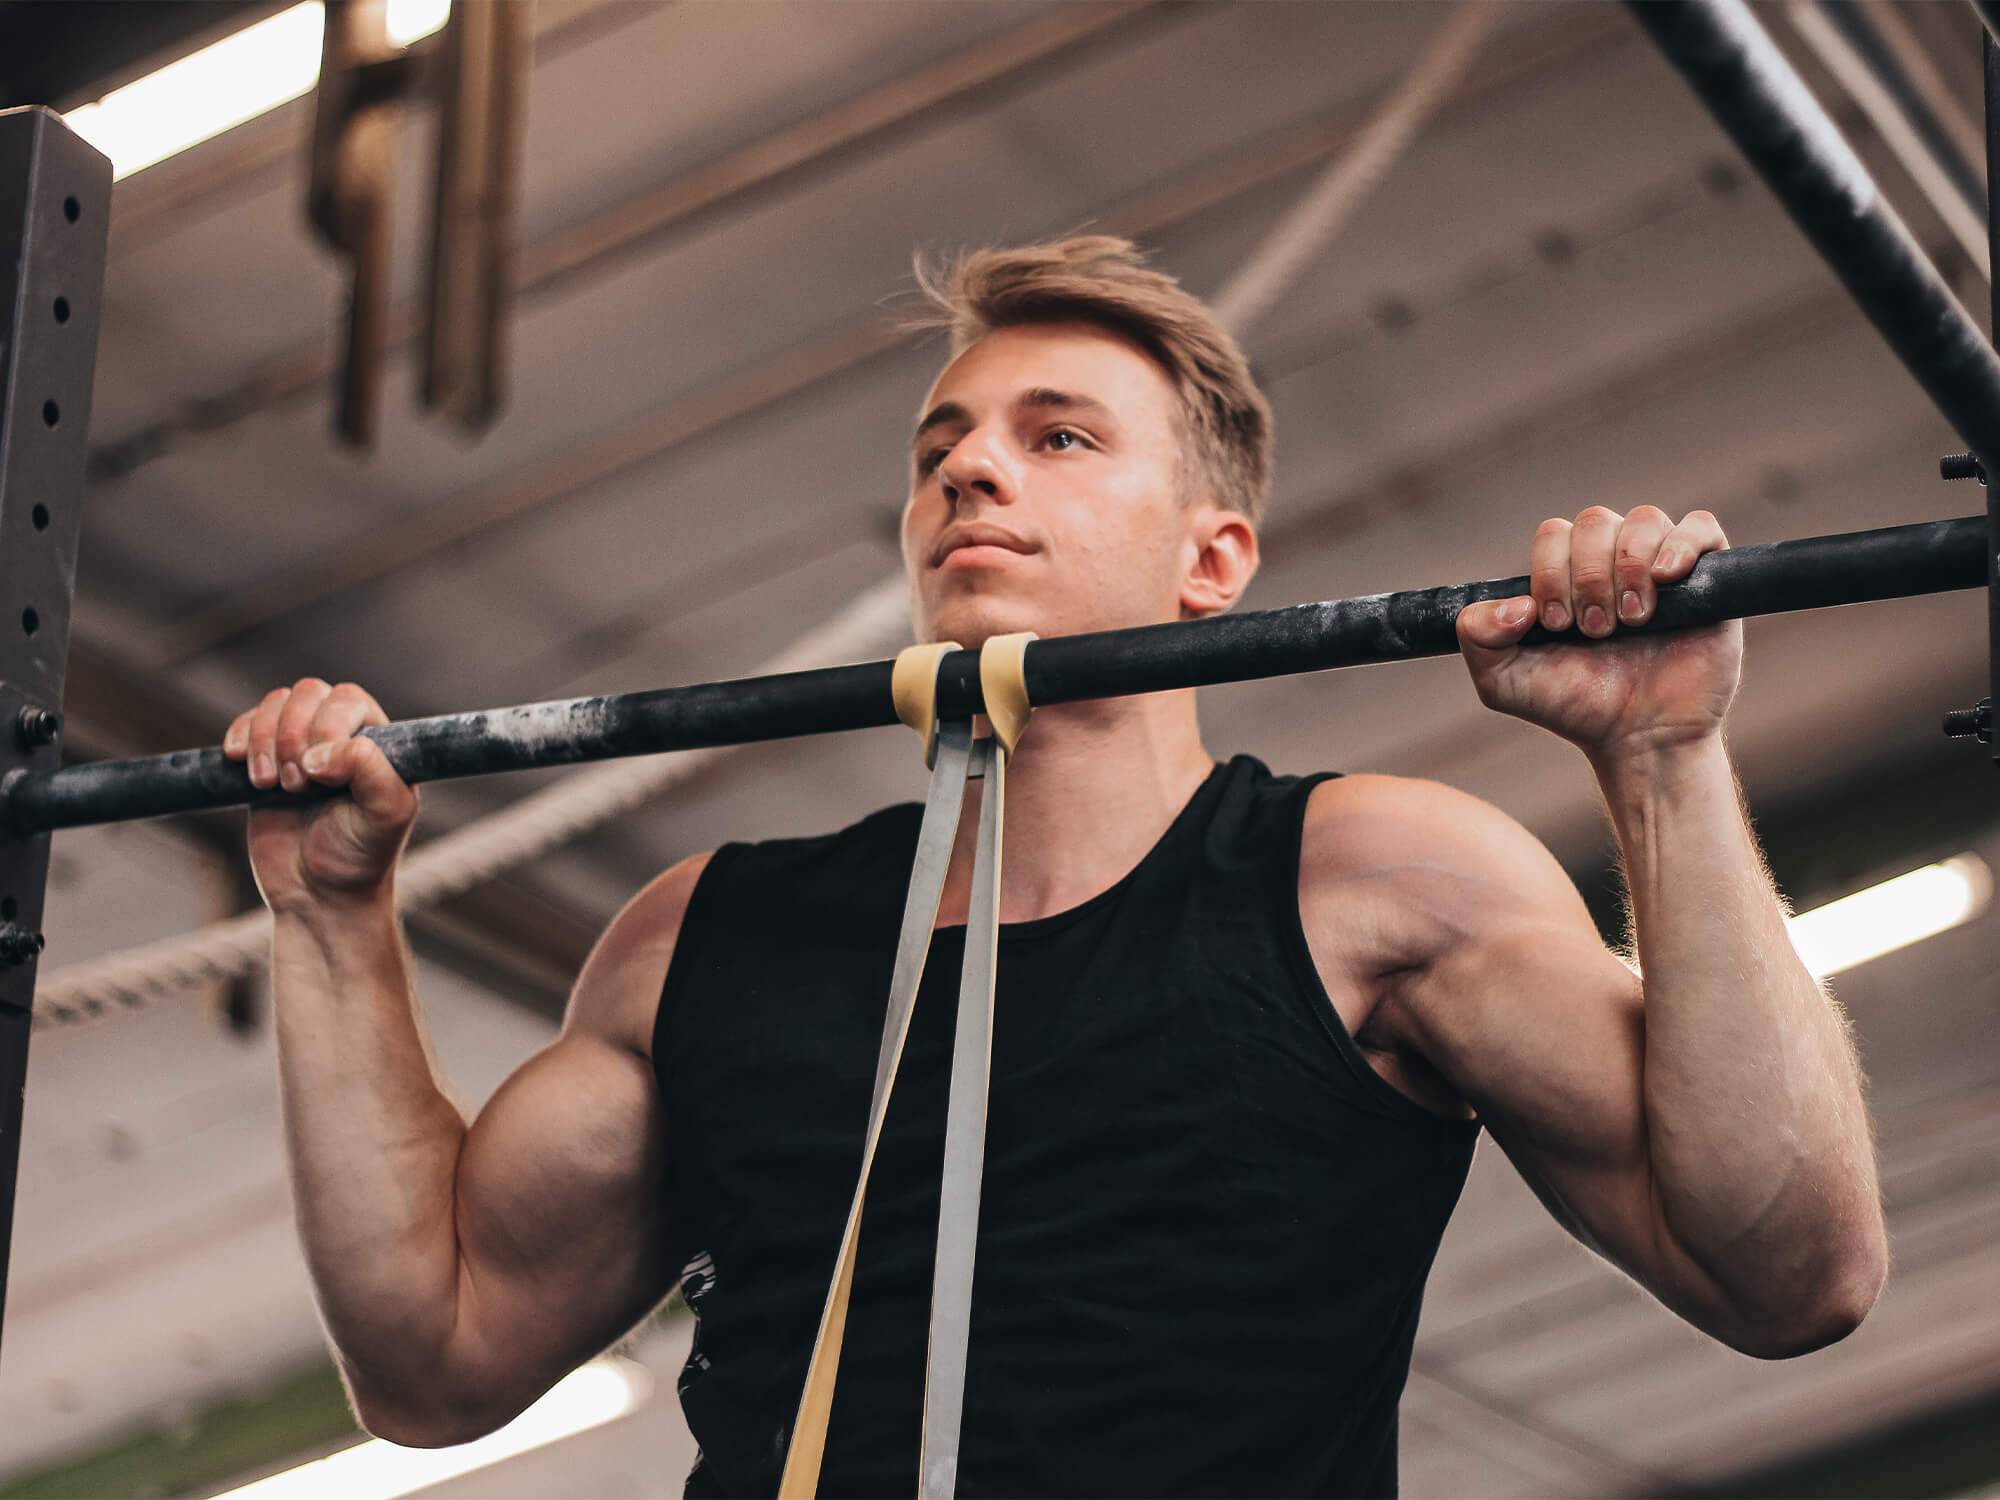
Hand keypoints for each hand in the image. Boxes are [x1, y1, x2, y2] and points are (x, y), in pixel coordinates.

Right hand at [223, 679, 417, 912]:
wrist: (318, 895)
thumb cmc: (361, 855)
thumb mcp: (386, 812)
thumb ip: (369, 769)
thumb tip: (319, 751)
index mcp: (378, 742)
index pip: (347, 700)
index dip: (327, 726)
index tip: (321, 775)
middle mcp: (341, 736)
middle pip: (308, 694)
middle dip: (292, 736)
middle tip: (297, 786)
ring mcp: (301, 746)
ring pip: (275, 704)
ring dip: (265, 740)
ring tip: (271, 786)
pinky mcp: (265, 762)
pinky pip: (248, 723)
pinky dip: (240, 736)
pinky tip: (240, 762)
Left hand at [1455, 506, 1742, 762]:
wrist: (1639, 738)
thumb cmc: (1575, 705)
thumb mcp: (1503, 681)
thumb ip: (1478, 636)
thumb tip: (1514, 603)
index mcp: (1566, 573)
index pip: (1554, 534)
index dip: (1551, 572)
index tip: (1557, 625)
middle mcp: (1612, 560)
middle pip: (1595, 521)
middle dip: (1587, 577)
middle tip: (1596, 630)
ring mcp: (1662, 565)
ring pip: (1644, 520)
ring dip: (1629, 567)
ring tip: (1631, 620)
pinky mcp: (1709, 577)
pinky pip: (1700, 526)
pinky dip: (1680, 544)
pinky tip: (1665, 579)